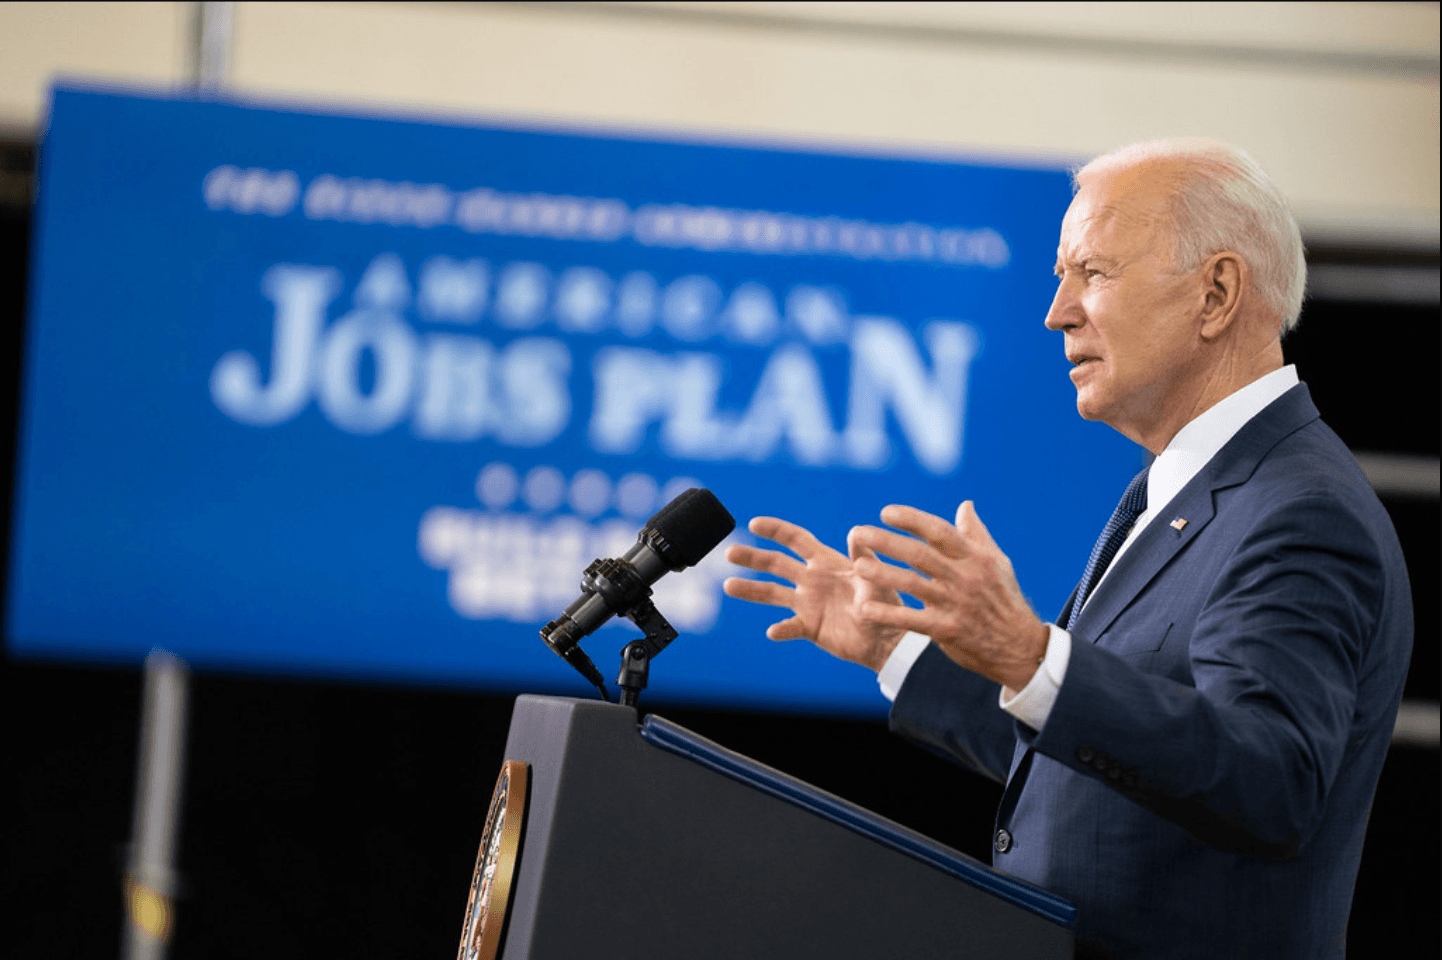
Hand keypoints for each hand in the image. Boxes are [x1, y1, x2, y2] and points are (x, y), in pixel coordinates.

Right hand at [723, 516, 907, 671]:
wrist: (889, 639)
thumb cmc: (887, 603)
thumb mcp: (876, 576)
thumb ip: (864, 555)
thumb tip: (856, 531)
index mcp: (826, 562)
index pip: (796, 540)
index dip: (776, 530)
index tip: (755, 522)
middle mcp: (812, 580)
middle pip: (776, 564)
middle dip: (753, 557)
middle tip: (729, 552)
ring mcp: (808, 603)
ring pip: (773, 593)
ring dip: (751, 590)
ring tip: (729, 586)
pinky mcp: (810, 627)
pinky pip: (790, 627)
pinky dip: (781, 629)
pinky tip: (772, 631)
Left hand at [849, 501, 1047, 690]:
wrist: (1019, 647)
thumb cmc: (1003, 599)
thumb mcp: (997, 563)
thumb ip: (976, 533)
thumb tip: (965, 504)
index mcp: (974, 557)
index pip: (939, 531)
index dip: (912, 519)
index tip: (886, 512)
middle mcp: (964, 578)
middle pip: (919, 555)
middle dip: (886, 542)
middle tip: (858, 532)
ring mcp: (955, 604)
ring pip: (912, 585)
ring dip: (883, 574)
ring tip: (858, 566)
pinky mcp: (947, 630)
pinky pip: (912, 619)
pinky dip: (888, 614)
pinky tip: (865, 608)